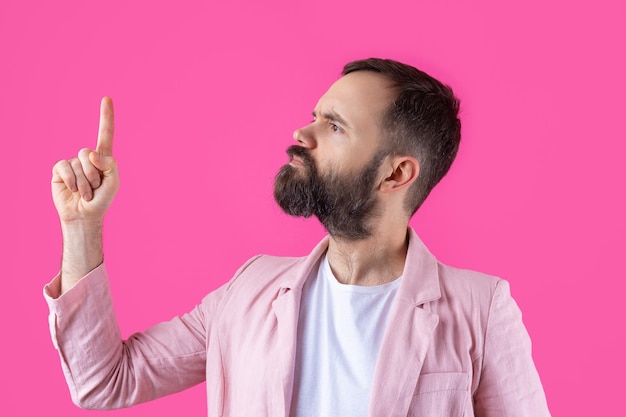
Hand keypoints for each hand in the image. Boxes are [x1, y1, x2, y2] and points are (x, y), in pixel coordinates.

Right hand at [51, 97, 118, 223]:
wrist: (85, 215)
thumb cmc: (102, 199)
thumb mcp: (113, 182)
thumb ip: (109, 165)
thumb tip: (91, 154)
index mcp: (103, 158)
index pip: (105, 134)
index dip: (106, 116)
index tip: (107, 98)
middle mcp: (86, 157)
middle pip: (88, 153)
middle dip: (94, 174)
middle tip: (95, 188)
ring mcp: (72, 163)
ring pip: (78, 163)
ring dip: (85, 182)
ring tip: (86, 193)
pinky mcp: (59, 170)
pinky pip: (64, 167)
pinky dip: (72, 180)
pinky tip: (73, 190)